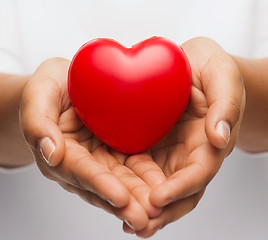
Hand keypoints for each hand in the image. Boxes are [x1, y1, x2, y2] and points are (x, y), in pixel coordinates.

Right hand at [19, 58, 162, 229]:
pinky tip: (163, 188)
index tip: (120, 197)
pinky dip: (146, 179)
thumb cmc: (50, 88)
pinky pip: (133, 167)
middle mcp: (81, 162)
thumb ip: (38, 123)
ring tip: (158, 210)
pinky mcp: (115, 152)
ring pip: (121, 181)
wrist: (66, 84)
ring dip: (139, 197)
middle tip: (145, 217)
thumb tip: (51, 153)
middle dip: (124, 202)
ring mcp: (100, 159)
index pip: (80, 170)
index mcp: (60, 152)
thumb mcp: (39, 95)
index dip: (99, 184)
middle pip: (104, 184)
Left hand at [122, 37, 245, 236]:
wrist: (192, 65)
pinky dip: (130, 185)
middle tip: (137, 226)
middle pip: (178, 191)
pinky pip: (140, 170)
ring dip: (143, 206)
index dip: (180, 189)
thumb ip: (226, 105)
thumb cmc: (211, 69)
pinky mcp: (151, 145)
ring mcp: (169, 152)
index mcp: (209, 142)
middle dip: (160, 211)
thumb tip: (220, 138)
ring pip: (158, 186)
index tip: (158, 199)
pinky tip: (113, 193)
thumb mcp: (222, 76)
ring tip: (124, 221)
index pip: (198, 174)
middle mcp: (189, 154)